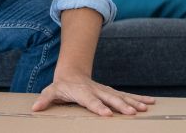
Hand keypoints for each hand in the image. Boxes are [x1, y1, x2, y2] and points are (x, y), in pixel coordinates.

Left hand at [32, 73, 155, 116]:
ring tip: (145, 108)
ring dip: (133, 102)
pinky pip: (127, 95)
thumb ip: (45, 99)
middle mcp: (96, 90)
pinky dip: (139, 98)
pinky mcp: (112, 92)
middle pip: (109, 98)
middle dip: (121, 105)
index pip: (90, 100)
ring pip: (121, 96)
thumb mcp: (51, 91)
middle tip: (132, 113)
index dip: (98, 106)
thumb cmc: (61, 86)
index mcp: (81, 91)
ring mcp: (105, 90)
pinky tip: (151, 102)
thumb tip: (35, 108)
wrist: (72, 73)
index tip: (107, 114)